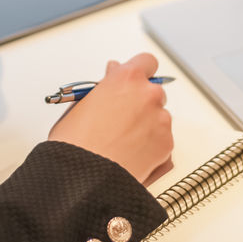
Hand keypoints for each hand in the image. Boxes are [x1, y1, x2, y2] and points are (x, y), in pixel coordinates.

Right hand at [47, 53, 174, 186]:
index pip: (146, 62)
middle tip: (122, 119)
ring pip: (159, 118)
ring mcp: (161, 120)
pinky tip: (130, 156)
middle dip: (142, 102)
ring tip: (121, 144)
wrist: (84, 178)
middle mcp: (148, 95)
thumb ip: (105, 85)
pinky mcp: (167, 144)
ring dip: (147, 126)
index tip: (133, 82)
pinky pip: (162, 140)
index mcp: (126, 78)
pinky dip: (151, 147)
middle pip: (154, 91)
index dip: (139, 72)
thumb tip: (113, 73)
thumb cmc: (75, 142)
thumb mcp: (82, 103)